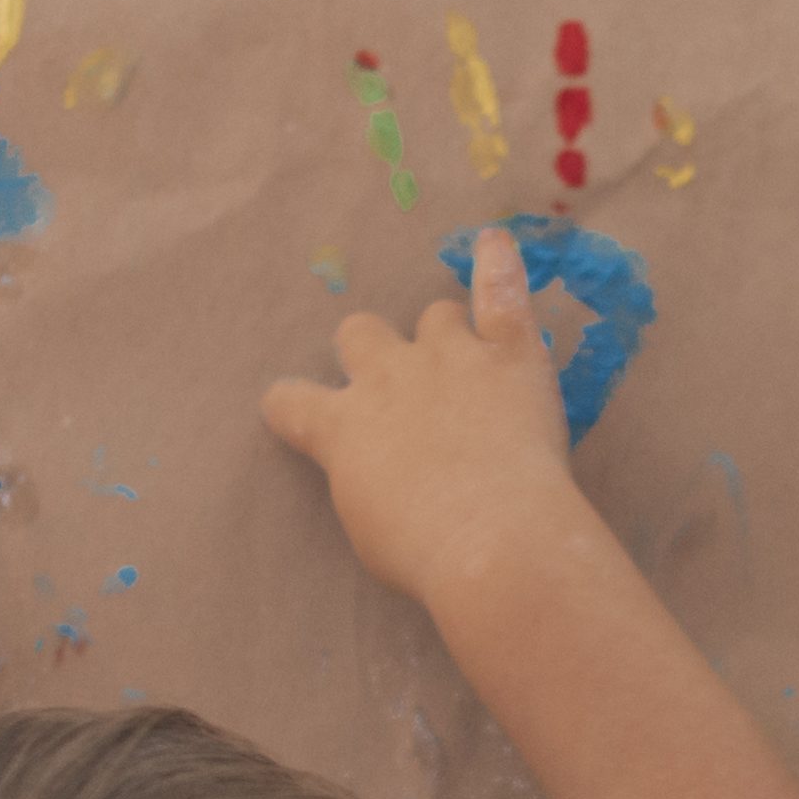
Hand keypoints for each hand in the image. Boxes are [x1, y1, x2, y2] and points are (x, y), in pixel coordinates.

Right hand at [260, 227, 585, 614]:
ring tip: (466, 359)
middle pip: (361, 333)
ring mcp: (449, 358)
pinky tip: (495, 245)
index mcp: (340, 427)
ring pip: (435, 316)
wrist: (491, 541)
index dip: (290, 404)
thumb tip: (378, 473)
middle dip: (373, 352)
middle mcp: (386, 378)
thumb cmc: (425, 553)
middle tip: (398, 386)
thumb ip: (365, 482)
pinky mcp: (508, 356)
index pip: (290, 401)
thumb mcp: (368, 529)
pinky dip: (498, 267)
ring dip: (444, 333)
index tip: (291, 408)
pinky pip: (500, 294)